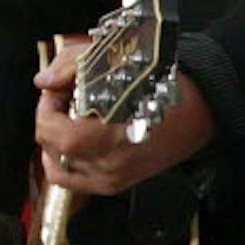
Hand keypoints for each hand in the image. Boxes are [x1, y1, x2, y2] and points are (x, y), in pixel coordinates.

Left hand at [33, 41, 212, 195]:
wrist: (199, 108)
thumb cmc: (163, 82)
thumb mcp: (112, 59)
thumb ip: (70, 66)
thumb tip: (44, 81)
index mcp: (108, 135)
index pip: (51, 130)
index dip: (47, 105)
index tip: (59, 89)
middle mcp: (109, 163)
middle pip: (51, 147)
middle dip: (50, 118)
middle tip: (65, 99)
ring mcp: (112, 178)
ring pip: (57, 168)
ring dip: (55, 142)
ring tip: (69, 120)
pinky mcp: (116, 184)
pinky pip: (73, 181)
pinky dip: (65, 161)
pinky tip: (73, 141)